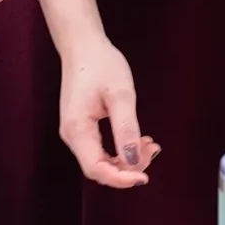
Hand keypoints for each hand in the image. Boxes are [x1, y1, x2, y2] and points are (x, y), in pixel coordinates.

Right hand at [57, 36, 159, 188]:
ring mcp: (75, 132)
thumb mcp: (120, 94)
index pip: (96, 169)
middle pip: (99, 169)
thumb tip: (133, 161)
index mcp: (77, 129)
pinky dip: (120, 150)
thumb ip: (127, 129)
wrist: (83, 46)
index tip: (145, 176)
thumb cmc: (100, 64)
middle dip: (128, 167)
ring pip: (101, 161)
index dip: (121, 179)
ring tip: (149, 143)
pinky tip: (138, 140)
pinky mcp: (81, 127)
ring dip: (126, 159)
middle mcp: (71, 135)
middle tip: (152, 148)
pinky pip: (100, 150)